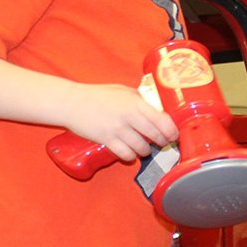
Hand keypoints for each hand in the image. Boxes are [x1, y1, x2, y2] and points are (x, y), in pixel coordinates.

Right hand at [60, 83, 177, 160]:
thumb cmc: (97, 95)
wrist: (72, 103)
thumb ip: (140, 99)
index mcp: (135, 102)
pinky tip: (130, 153)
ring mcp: (118, 130)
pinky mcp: (107, 140)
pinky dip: (131, 156)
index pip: (162, 119)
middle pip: (155, 135)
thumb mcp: (123, 91)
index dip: (171, 130)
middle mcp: (129, 116)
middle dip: (162, 142)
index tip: (173, 134)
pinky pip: (126, 154)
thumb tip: (157, 108)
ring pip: (142, 148)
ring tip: (144, 148)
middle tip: (162, 143)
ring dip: (145, 150)